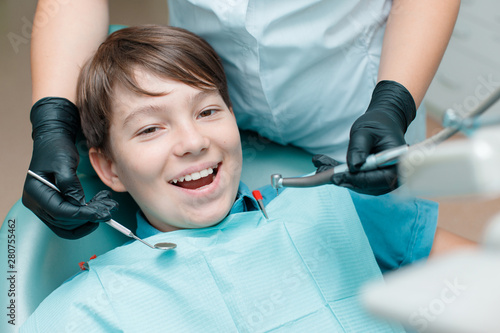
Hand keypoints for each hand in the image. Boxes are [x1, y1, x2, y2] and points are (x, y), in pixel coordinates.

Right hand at [22, 97, 117, 238]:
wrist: (53, 140)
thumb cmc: (56, 148)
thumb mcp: (65, 164)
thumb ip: (71, 186)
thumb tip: (79, 205)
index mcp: (35, 191)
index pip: (60, 212)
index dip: (81, 214)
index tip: (100, 213)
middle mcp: (35, 202)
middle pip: (63, 221)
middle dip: (88, 218)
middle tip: (108, 210)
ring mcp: (42, 205)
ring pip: (66, 225)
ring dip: (87, 219)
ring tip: (105, 207)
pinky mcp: (52, 204)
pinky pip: (67, 219)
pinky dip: (83, 217)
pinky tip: (97, 208)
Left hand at [317, 81, 415, 194]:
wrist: (384, 124)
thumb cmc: (378, 124)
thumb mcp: (365, 131)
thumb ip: (359, 147)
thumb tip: (354, 166)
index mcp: (398, 164)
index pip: (378, 179)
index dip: (357, 180)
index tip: (338, 177)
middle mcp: (392, 176)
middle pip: (366, 185)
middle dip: (343, 179)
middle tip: (321, 172)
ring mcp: (381, 180)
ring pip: (357, 184)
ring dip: (337, 176)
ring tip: (320, 165)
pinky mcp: (370, 179)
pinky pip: (354, 180)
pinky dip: (339, 173)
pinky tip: (322, 164)